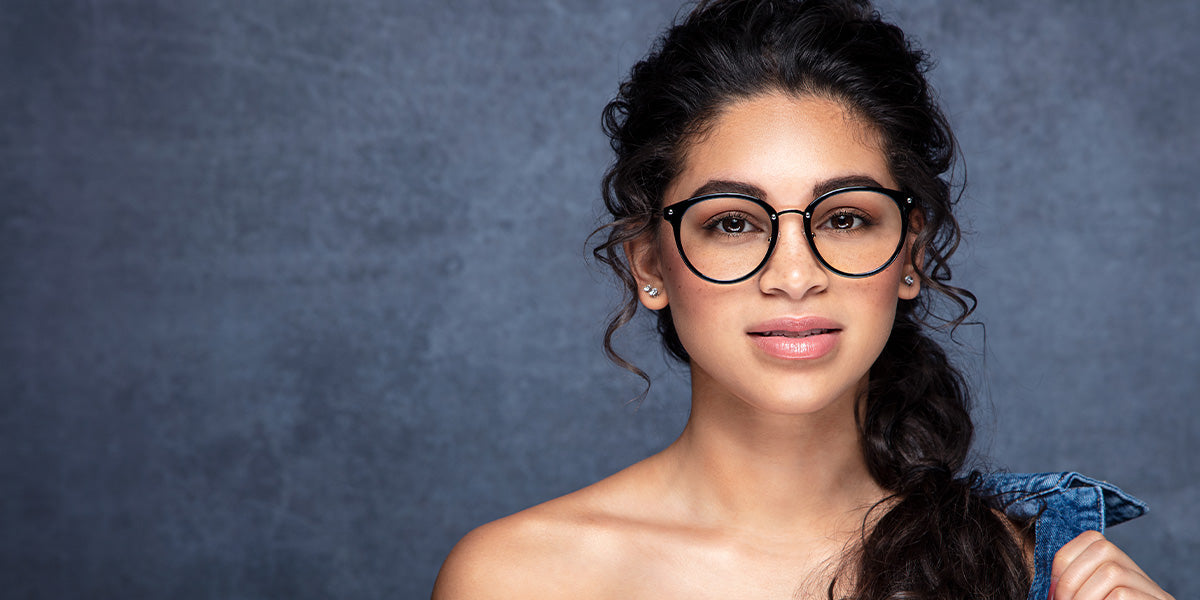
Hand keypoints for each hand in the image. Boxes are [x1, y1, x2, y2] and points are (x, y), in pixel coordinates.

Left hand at [1050, 530, 1173, 599]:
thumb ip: (1076, 590)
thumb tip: (1048, 588)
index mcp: (1123, 571)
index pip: (1093, 540)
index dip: (1064, 562)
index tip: (1052, 592)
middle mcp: (1143, 579)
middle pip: (1103, 549)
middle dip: (1071, 577)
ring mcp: (1155, 594)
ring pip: (1112, 572)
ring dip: (1082, 595)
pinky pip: (1121, 595)